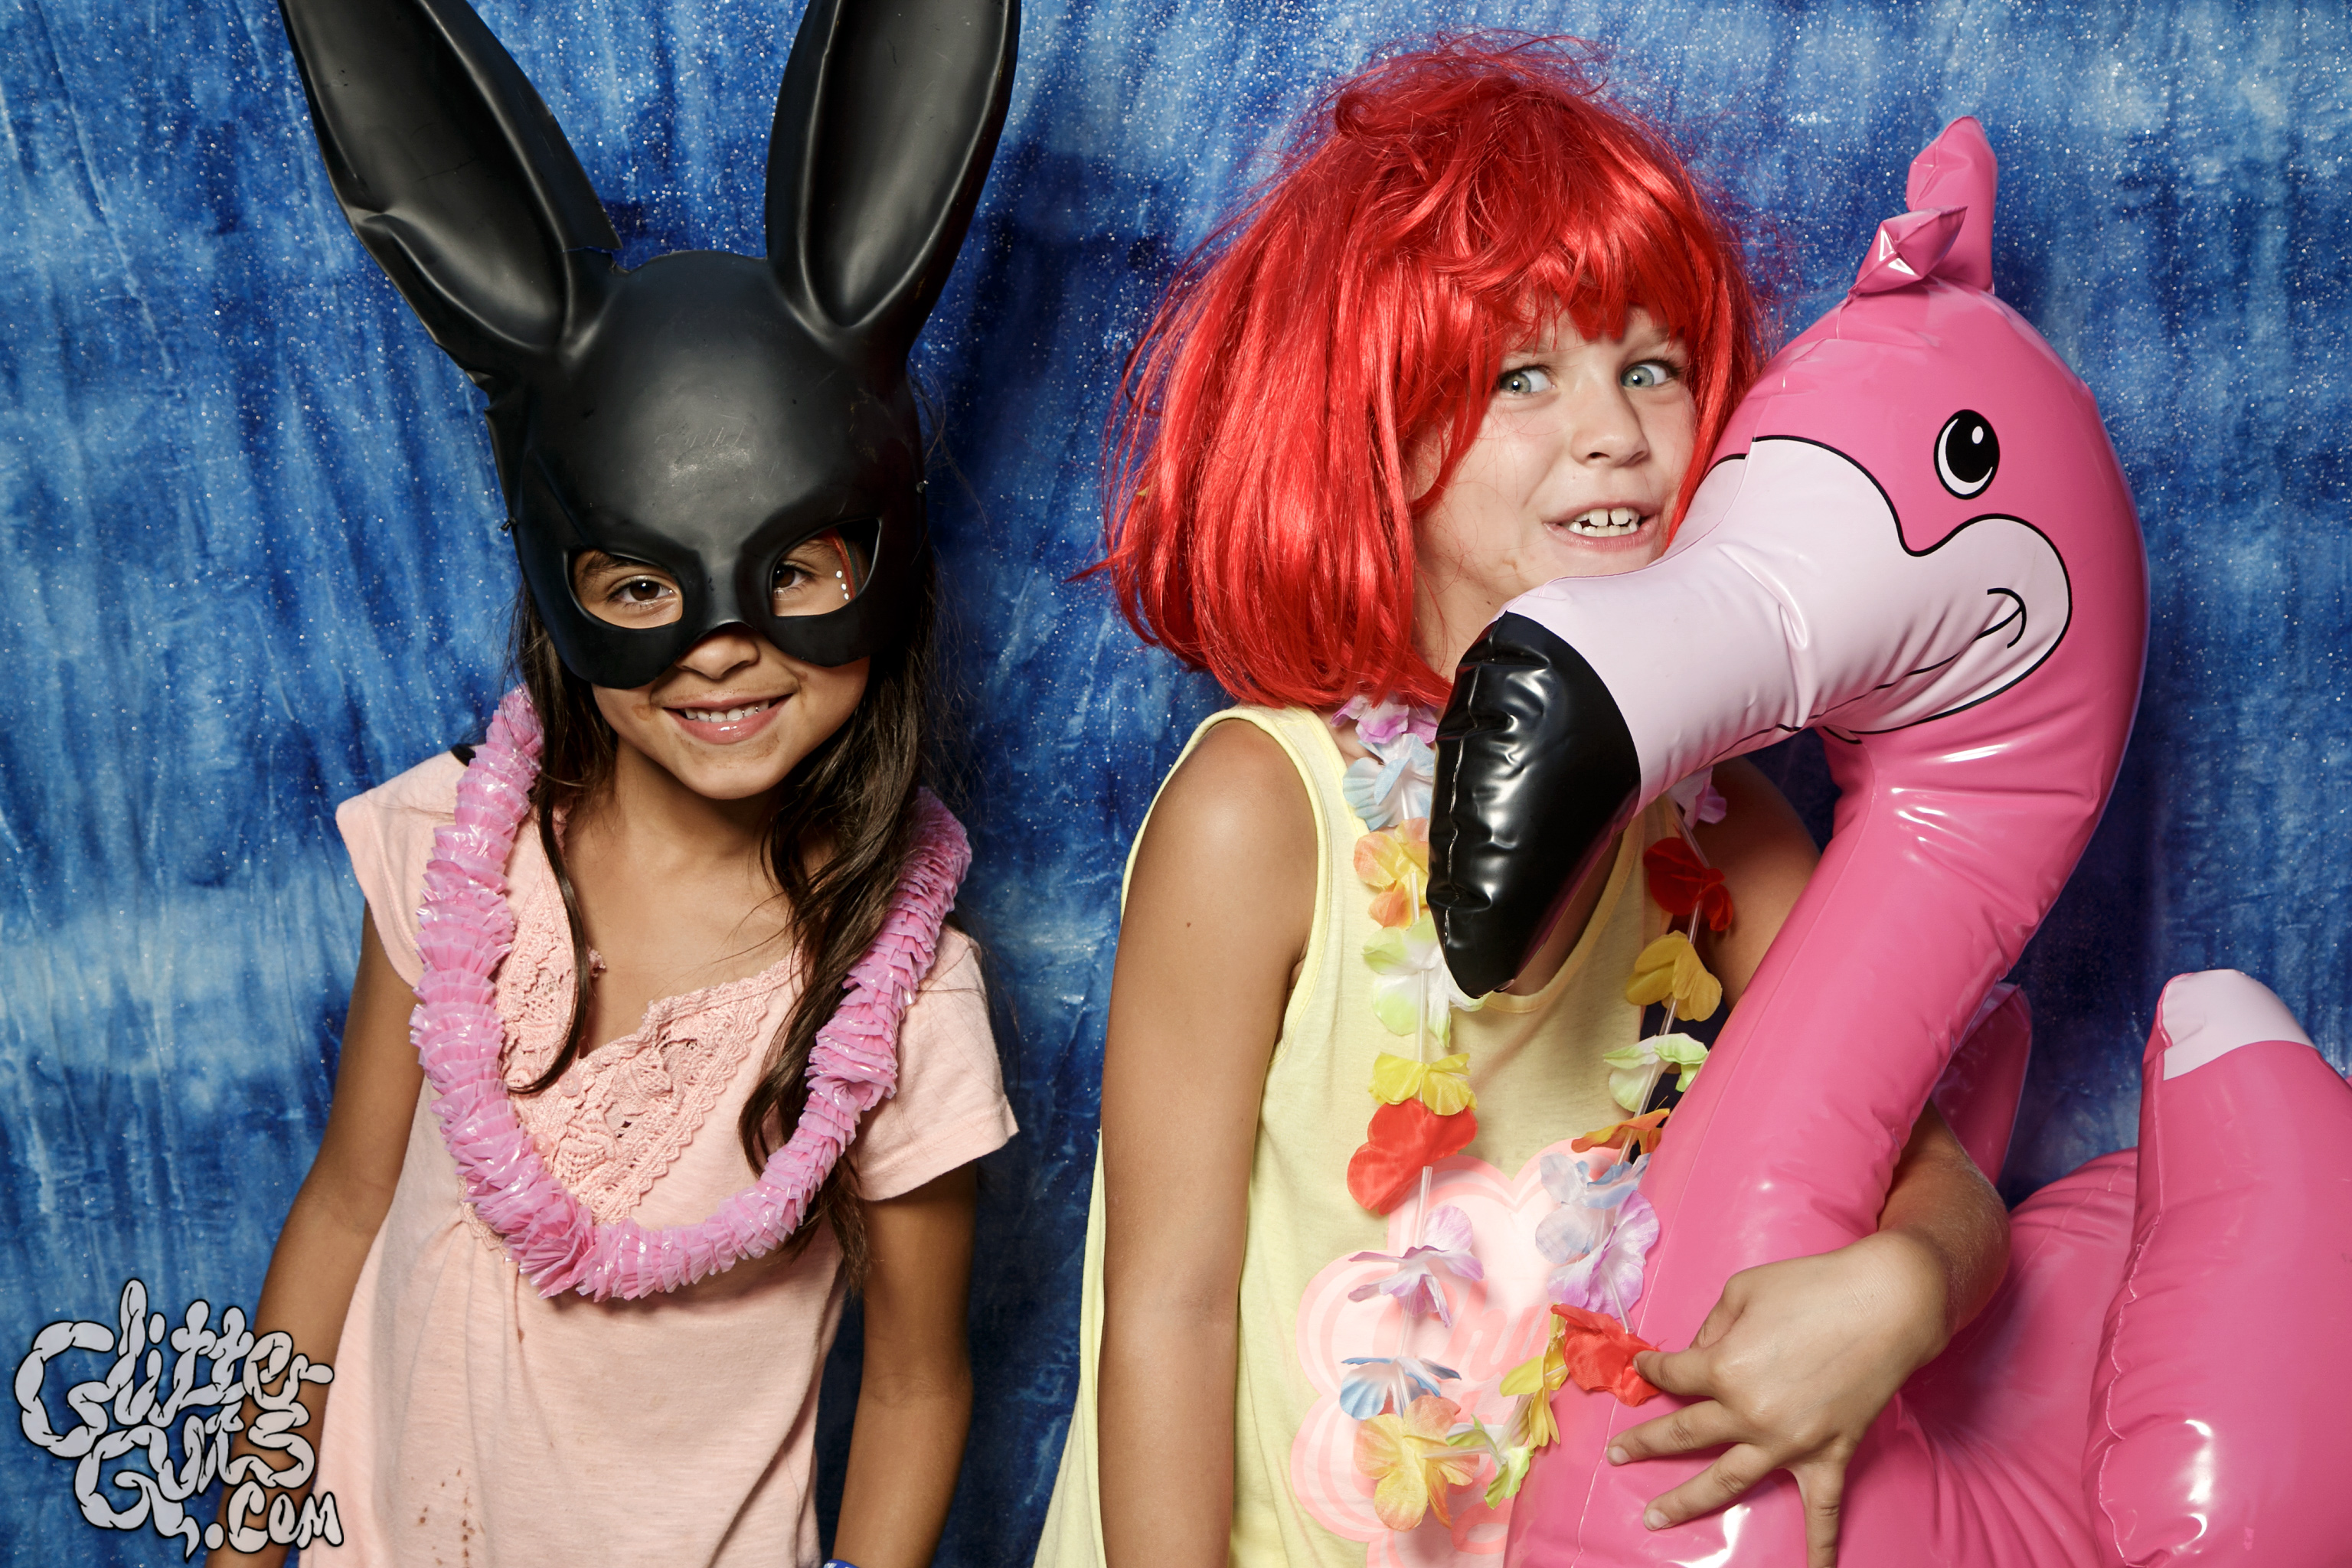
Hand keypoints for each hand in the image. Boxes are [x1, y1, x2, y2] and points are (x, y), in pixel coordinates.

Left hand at [1607, 1229, 1949, 1566]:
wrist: (1887, 1303)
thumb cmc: (1812, 1287)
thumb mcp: (1742, 1290)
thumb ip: (1712, 1327)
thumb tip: (1698, 1353)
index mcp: (1723, 1367)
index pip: (1672, 1375)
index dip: (1653, 1371)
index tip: (1643, 1369)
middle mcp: (1748, 1413)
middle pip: (1684, 1434)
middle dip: (1645, 1444)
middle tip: (1617, 1455)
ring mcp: (1788, 1442)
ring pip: (1725, 1481)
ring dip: (1686, 1502)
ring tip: (1653, 1517)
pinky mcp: (1829, 1455)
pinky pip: (1821, 1512)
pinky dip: (1818, 1549)